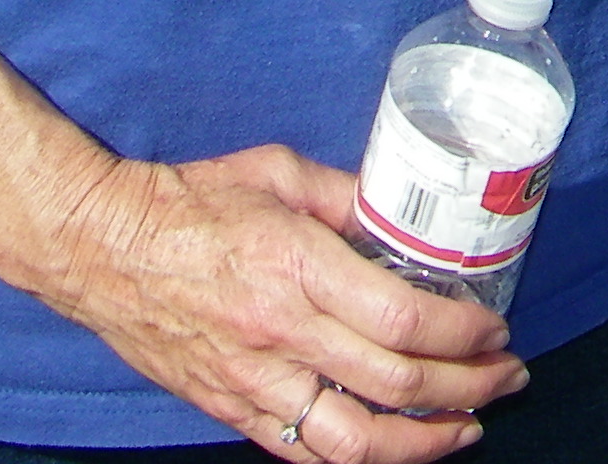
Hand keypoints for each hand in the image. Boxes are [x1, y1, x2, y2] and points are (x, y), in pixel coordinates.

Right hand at [31, 144, 523, 459]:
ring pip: (354, 440)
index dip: (461, 336)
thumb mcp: (277, 172)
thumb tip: (404, 209)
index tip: (495, 329)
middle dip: (466, 388)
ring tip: (467, 428)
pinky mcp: (231, 407)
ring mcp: (254, 381)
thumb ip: (346, 195)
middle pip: (394, 385)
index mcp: (297, 268)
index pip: (401, 323)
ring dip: (424, 442)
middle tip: (506, 375)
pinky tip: (394, 449)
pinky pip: (303, 451)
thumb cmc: (189, 201)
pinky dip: (357, 459)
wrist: (101, 247)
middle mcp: (281, 334)